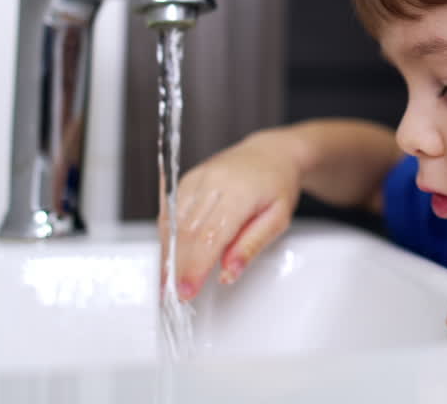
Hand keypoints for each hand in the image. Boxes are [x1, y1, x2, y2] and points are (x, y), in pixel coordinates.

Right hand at [160, 129, 301, 300]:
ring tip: (169, 280)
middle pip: (187, 231)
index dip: (195, 267)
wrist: (271, 154)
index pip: (210, 236)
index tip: (187, 290)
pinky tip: (170, 255)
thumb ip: (251, 246)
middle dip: (178, 266)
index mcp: (239, 192)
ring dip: (168, 253)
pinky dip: (168, 236)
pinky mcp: (187, 180)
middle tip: (175, 293)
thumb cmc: (277, 185)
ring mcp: (197, 178)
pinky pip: (170, 211)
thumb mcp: (278, 219)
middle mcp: (213, 182)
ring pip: (173, 222)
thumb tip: (229, 273)